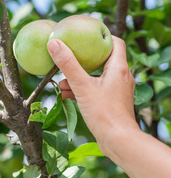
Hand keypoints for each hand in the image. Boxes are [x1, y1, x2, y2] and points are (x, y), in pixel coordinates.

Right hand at [47, 36, 137, 155]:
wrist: (118, 141)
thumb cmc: (104, 113)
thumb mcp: (82, 86)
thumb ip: (68, 65)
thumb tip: (54, 43)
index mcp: (119, 68)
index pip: (115, 42)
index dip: (102, 36)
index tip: (86, 36)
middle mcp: (122, 77)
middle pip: (103, 59)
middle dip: (84, 60)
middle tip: (70, 58)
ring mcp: (118, 90)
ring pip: (97, 77)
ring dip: (80, 78)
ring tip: (62, 83)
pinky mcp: (113, 102)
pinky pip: (97, 90)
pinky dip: (83, 90)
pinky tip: (67, 95)